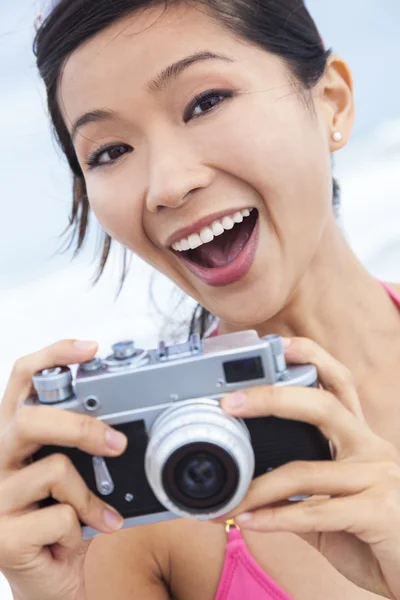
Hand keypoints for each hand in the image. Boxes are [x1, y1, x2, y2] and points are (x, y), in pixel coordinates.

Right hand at [0, 340, 127, 599]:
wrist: (51, 581)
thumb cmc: (62, 519)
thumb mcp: (72, 474)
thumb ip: (80, 445)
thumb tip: (120, 424)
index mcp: (12, 436)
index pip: (21, 380)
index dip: (52, 356)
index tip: (90, 349)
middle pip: (28, 420)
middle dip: (81, 427)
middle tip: (117, 443)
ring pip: (54, 470)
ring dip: (89, 496)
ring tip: (98, 514)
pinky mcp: (3, 538)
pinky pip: (61, 518)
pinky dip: (85, 528)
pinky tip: (75, 540)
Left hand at [215, 337, 399, 598]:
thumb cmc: (376, 535)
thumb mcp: (336, 506)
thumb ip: (301, 492)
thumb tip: (253, 489)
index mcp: (360, 440)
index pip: (338, 384)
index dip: (312, 358)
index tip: (278, 344)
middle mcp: (371, 449)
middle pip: (322, 405)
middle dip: (273, 398)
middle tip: (231, 402)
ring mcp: (378, 477)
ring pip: (304, 470)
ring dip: (258, 487)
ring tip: (229, 499)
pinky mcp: (380, 511)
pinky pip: (315, 512)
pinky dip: (276, 518)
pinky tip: (252, 521)